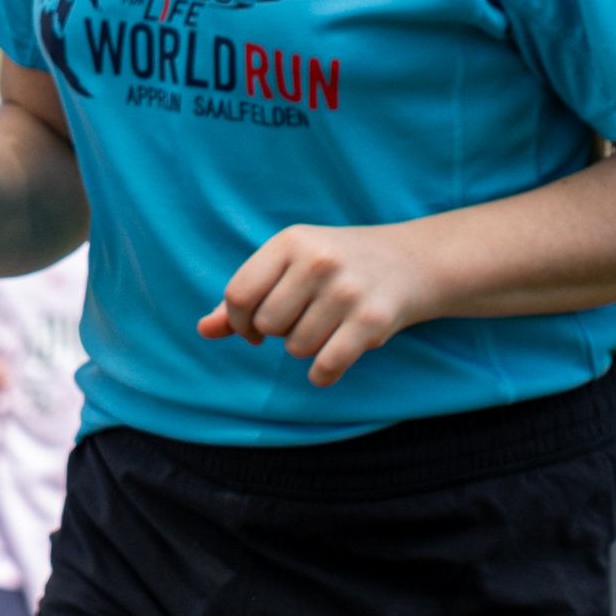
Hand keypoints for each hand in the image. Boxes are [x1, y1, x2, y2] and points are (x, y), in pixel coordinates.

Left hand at [199, 222, 434, 386]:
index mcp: (292, 241)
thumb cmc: (338, 265)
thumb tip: (203, 330)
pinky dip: (323, 374)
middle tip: (301, 320)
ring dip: (305, 348)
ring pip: (296, 347)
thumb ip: (246, 296)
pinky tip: (329, 363)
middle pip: (266, 325)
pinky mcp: (371, 320)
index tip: (254, 327)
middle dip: (277, 333)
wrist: (412, 261)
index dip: (238, 322)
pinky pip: (326, 365)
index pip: (239, 295)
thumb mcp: (291, 264)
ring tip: (325, 327)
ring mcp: (346, 290)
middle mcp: (318, 261)